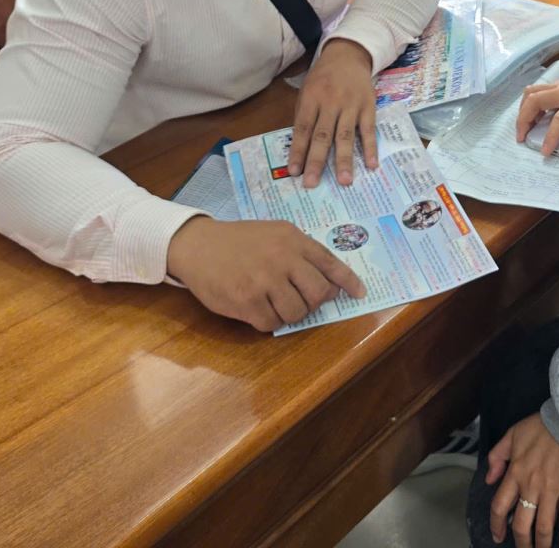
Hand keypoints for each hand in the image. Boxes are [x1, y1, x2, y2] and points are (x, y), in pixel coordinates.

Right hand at [165, 216, 365, 331]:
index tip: (360, 294)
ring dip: (289, 314)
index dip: (348, 281)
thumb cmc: (239, 241)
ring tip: (273, 302)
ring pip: (297, 312)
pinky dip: (267, 321)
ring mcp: (264, 280)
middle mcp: (282, 258)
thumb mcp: (274, 234)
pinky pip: (271, 324)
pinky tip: (256, 308)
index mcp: (292, 239)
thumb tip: (330, 284)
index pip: (330, 262)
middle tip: (301, 300)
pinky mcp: (247, 301)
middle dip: (314, 303)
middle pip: (318, 293)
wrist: (198, 245)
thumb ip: (300, 253)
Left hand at [291, 39, 376, 187]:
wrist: (348, 55)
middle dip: (317, 161)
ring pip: (346, 136)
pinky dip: (370, 147)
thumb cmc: (323, 78)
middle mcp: (331, 103)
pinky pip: (369, 130)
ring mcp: (351, 105)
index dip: (298, 151)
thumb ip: (304, 116)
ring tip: (345, 181)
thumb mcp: (307, 91)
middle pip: (323, 136)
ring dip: (345, 160)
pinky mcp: (368, 107)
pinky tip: (371, 164)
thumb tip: (300, 148)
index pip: (303, 129)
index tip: (294, 172)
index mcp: (312, 98)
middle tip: (312, 183)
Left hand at [486, 413, 558, 547]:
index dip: (496, 525)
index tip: (498, 537)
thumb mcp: (512, 434)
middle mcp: (531, 486)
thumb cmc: (542, 426)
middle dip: (521, 543)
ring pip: (544, 527)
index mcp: (515, 473)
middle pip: (521, 525)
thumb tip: (489, 480)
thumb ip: (497, 456)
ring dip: (542, 545)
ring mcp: (552, 491)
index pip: (500, 506)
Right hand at [515, 63, 558, 157]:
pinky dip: (529, 103)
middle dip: (524, 119)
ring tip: (524, 127)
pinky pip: (536, 90)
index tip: (544, 152)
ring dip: (523, 109)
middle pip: (535, 100)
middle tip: (521, 138)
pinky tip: (534, 116)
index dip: (551, 136)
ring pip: (531, 92)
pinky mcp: (558, 83)